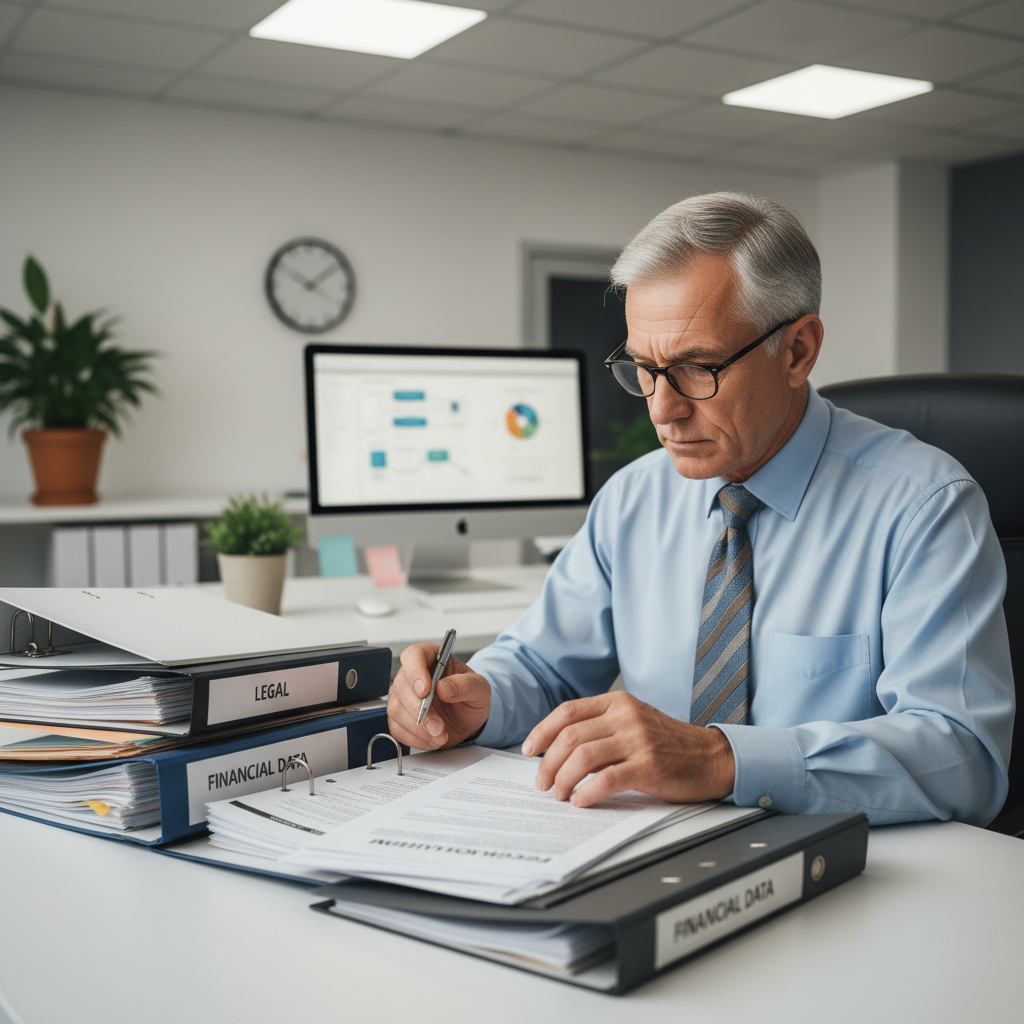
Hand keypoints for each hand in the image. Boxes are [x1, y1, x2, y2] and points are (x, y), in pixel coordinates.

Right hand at [387, 642, 491, 749]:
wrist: (468, 720)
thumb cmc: (471, 697)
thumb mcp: (480, 688)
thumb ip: (466, 685)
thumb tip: (444, 687)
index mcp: (430, 658)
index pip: (413, 656)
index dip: (415, 672)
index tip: (425, 690)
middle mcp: (412, 675)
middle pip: (401, 686)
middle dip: (418, 710)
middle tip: (437, 725)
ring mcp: (403, 697)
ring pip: (396, 710)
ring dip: (418, 728)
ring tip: (440, 735)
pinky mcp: (400, 718)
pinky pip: (397, 729)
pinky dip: (415, 739)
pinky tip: (432, 739)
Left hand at [521, 691, 735, 807]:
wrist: (712, 757)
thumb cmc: (669, 744)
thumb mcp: (634, 722)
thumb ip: (601, 726)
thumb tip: (558, 748)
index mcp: (618, 702)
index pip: (567, 711)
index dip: (542, 731)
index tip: (529, 750)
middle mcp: (626, 716)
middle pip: (570, 736)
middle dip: (548, 762)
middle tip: (542, 782)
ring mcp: (638, 740)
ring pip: (583, 757)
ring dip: (563, 779)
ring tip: (559, 794)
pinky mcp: (649, 766)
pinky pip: (607, 779)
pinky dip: (587, 792)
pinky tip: (581, 801)